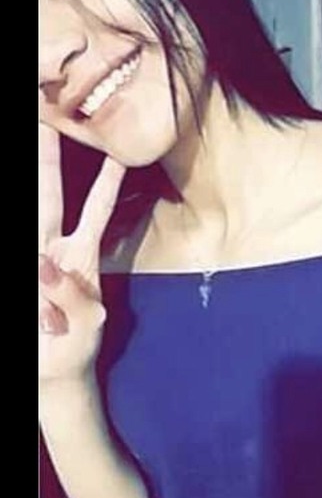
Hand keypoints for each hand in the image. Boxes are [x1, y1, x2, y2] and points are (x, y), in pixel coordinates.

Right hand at [39, 124, 124, 382]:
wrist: (53, 376)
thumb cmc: (75, 343)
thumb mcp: (88, 321)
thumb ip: (69, 295)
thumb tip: (43, 265)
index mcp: (81, 254)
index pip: (96, 208)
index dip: (106, 181)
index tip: (117, 152)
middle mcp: (51, 250)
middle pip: (47, 196)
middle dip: (46, 158)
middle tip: (47, 120)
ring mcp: (35, 264)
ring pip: (36, 218)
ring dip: (41, 179)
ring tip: (44, 161)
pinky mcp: (28, 282)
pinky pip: (35, 268)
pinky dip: (56, 254)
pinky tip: (43, 274)